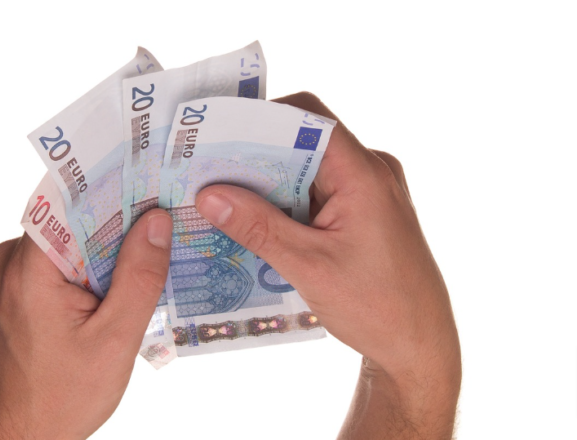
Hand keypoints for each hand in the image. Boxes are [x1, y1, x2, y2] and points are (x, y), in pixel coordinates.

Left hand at [0, 209, 172, 438]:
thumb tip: (158, 221)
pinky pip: (68, 256)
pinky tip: (129, 273)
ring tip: (156, 243)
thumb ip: (139, 277)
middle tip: (167, 211)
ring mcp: (16, 272)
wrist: (25, 430)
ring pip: (74, 236)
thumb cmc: (64, 395)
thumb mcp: (115, 339)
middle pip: (74, 217)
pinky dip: (99, 261)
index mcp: (28, 269)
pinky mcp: (25, 285)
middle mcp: (13, 260)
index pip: (71, 203)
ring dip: (113, 242)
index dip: (115, 187)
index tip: (154, 178)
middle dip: (122, 216)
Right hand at [195, 93, 460, 438]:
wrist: (419, 345)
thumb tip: (209, 196)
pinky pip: (316, 194)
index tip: (219, 134)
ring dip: (268, 184)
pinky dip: (285, 204)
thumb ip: (258, 227)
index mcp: (364, 174)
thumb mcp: (309, 267)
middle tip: (208, 171)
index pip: (309, 120)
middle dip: (256, 155)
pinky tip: (254, 222)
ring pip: (307, 170)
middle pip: (304, 143)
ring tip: (222, 198)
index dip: (263, 118)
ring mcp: (367, 193)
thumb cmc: (378, 307)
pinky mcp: (361, 212)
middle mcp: (369, 172)